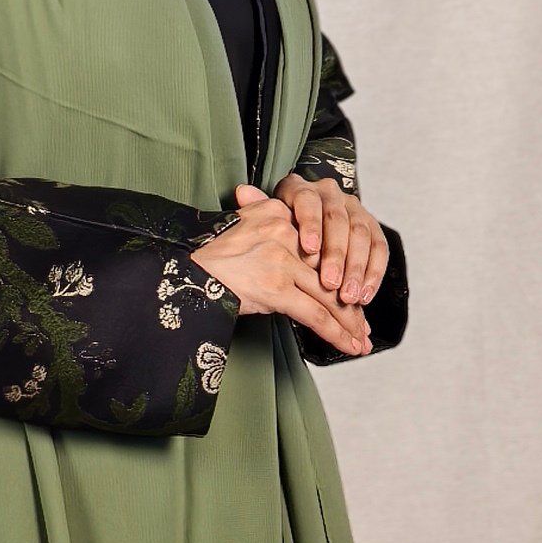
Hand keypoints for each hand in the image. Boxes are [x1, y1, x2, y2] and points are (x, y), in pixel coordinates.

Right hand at [188, 185, 371, 356]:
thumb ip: (254, 211)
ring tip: (360, 341)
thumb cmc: (204, 251)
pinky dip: (337, 332)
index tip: (350, 293)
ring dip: (350, 323)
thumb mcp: (236, 222)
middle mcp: (286, 232)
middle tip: (363, 325)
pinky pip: (316, 314)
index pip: (320, 248)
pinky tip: (349, 345)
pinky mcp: (276, 287)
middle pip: (329, 272)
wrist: (178, 265)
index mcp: (279, 214)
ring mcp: (282, 260)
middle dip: (350, 304)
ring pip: (328, 295)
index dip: (339, 273)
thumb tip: (252, 197)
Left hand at [268, 173, 389, 308]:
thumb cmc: (275, 233)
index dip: (310, 225)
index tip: (309, 250)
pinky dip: (374, 273)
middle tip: (330, 284)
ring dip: (357, 269)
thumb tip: (243, 192)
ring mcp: (353, 209)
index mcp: (302, 189)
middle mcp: (330, 194)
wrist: (298, 235)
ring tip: (348, 296)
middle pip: (338, 221)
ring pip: (361, 235)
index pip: (308, 201)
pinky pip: (379, 248)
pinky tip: (365, 294)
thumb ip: (258, 210)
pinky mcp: (371, 228)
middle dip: (336, 255)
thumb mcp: (264, 222)